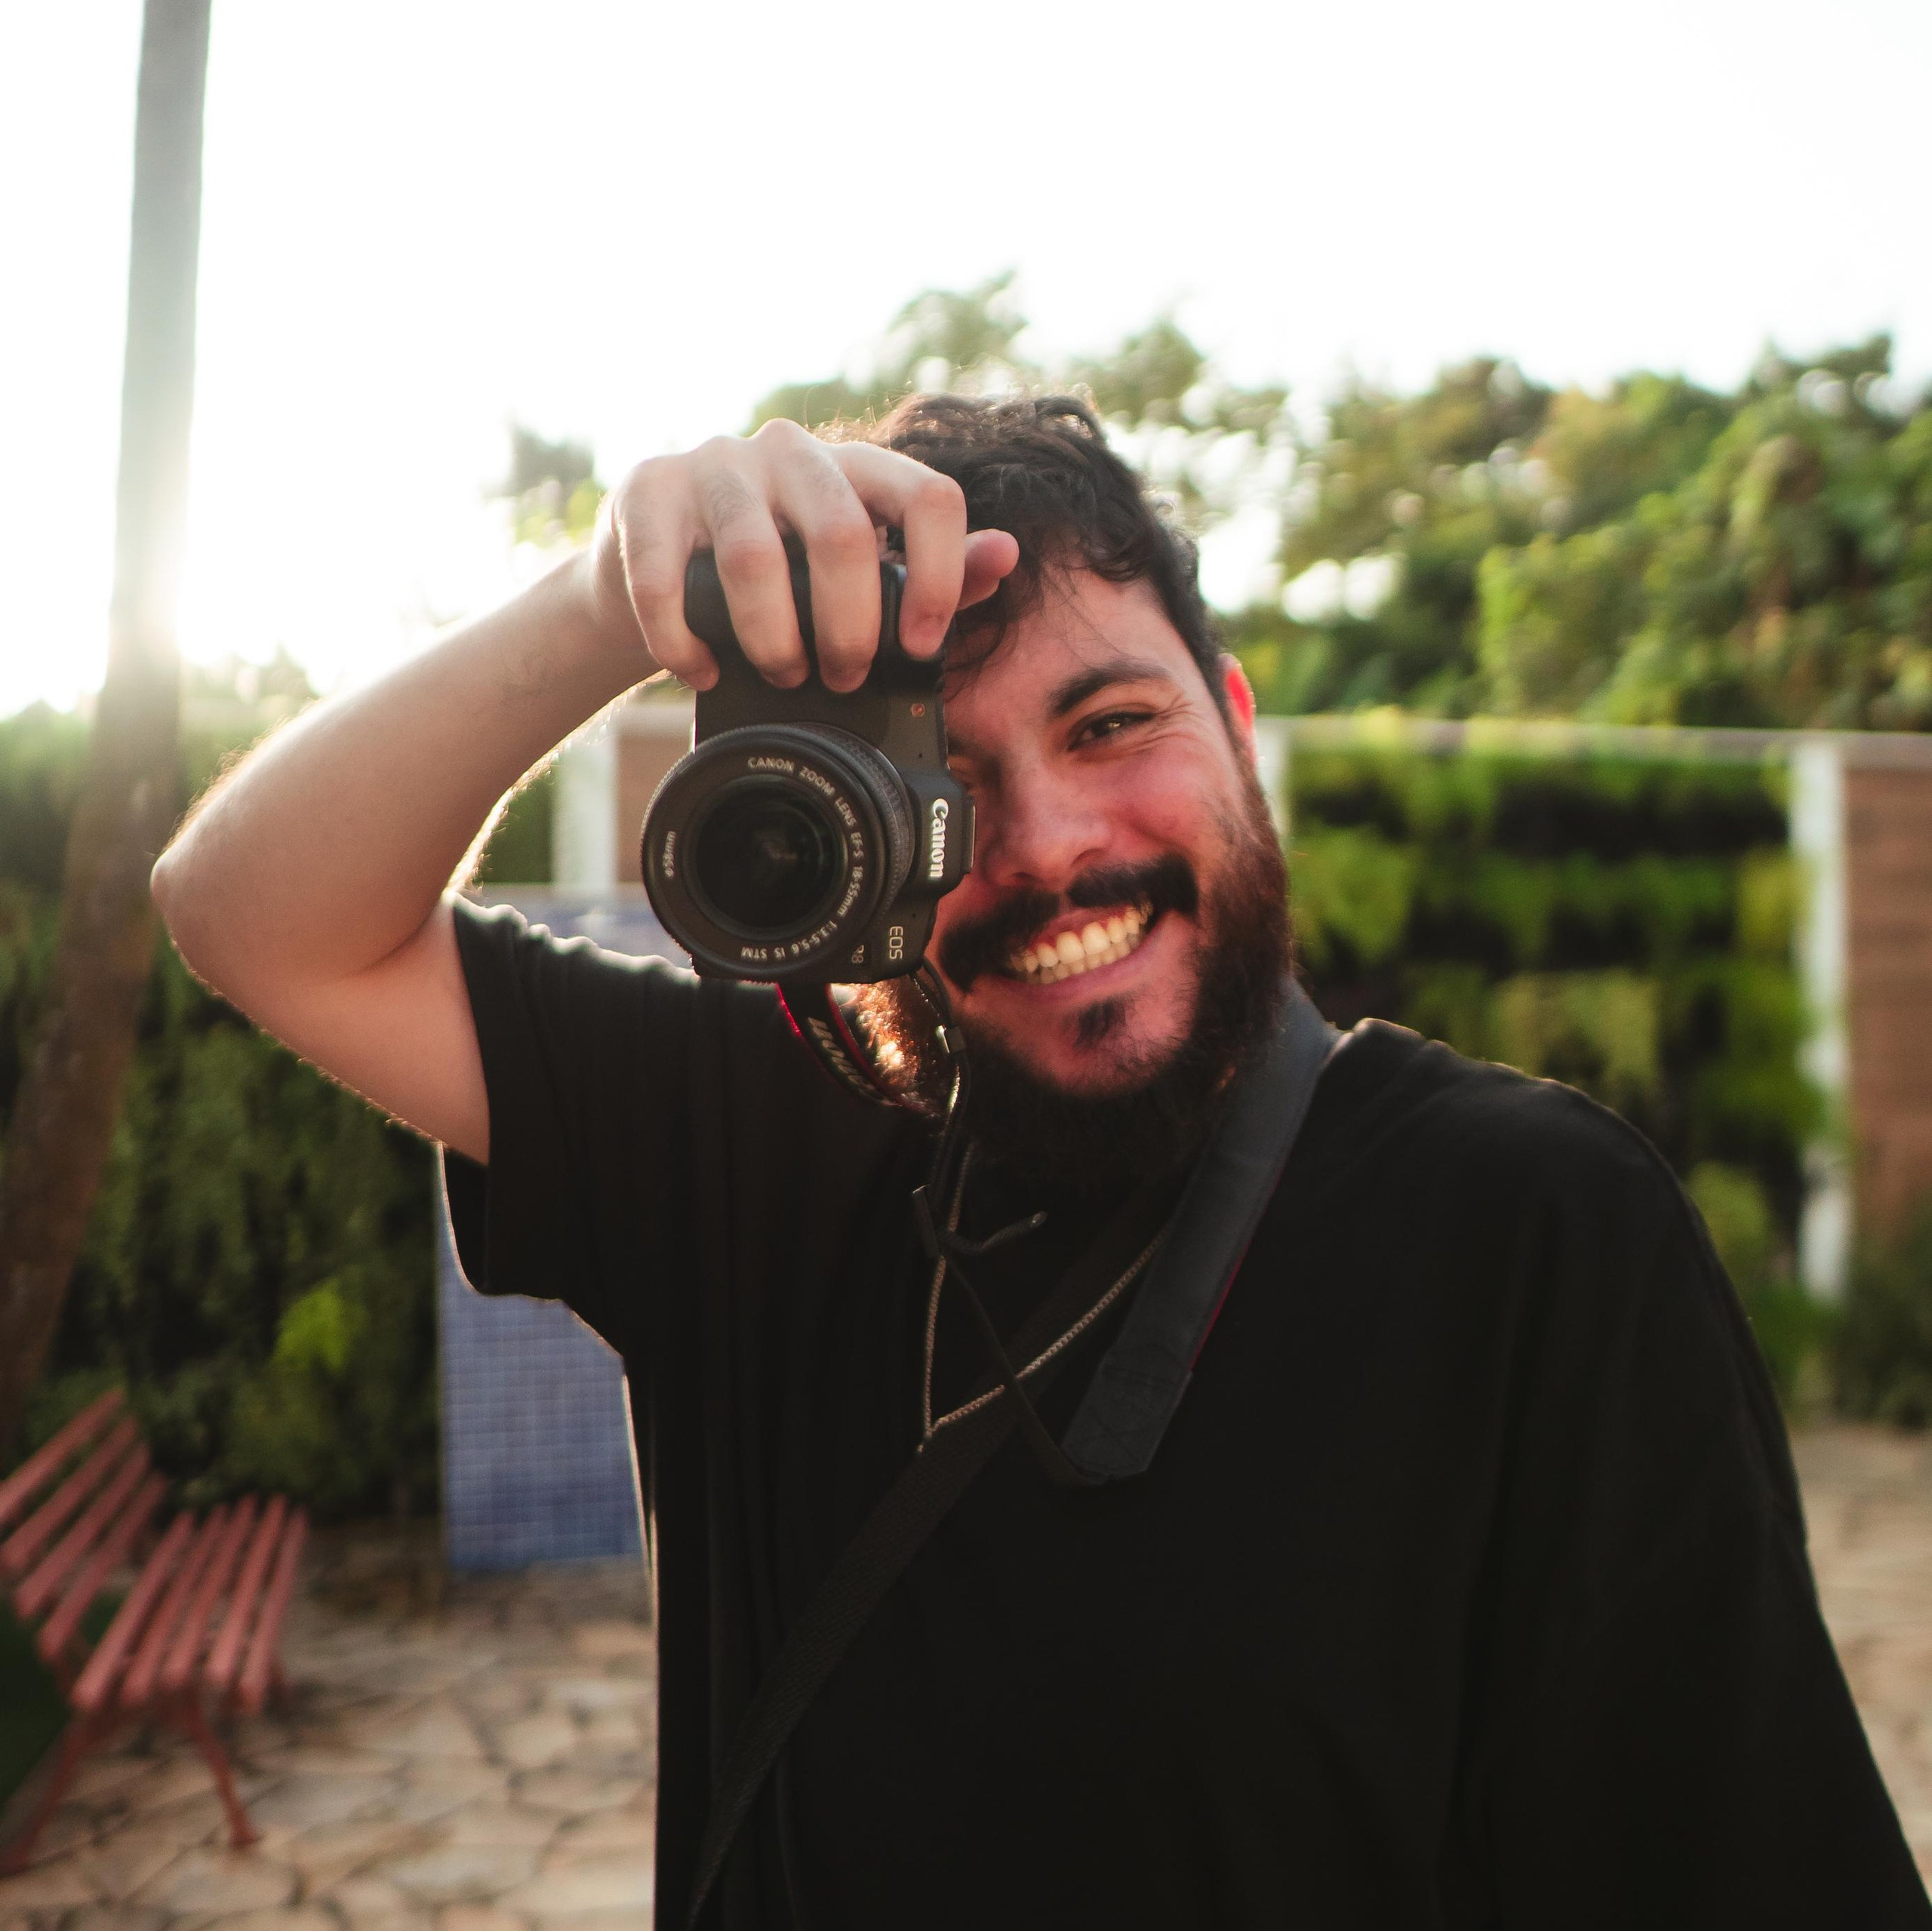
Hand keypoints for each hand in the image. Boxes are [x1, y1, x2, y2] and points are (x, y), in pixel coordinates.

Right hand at [588, 419, 1019, 693]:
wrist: (655, 557)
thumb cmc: (776, 572)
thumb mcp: (859, 569)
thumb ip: (936, 569)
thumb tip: (1006, 554)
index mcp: (857, 467)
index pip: (929, 497)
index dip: (940, 577)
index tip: (920, 646)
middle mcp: (790, 452)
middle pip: (842, 534)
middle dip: (850, 629)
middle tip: (842, 680)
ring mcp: (715, 466)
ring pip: (755, 557)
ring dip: (772, 638)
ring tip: (780, 676)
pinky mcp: (647, 494)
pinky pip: (664, 578)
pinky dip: (684, 641)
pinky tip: (701, 670)